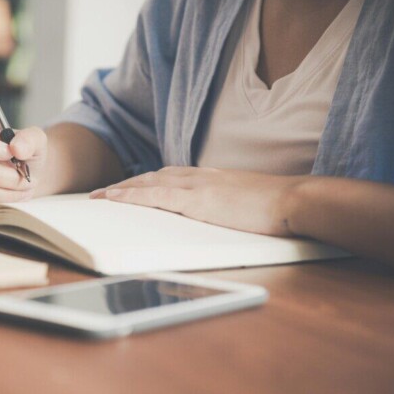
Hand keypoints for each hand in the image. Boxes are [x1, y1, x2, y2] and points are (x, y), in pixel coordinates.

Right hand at [0, 117, 46, 208]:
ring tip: (22, 187)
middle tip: (25, 177)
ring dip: (5, 192)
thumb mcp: (33, 139)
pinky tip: (10, 194)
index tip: (11, 154)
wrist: (22, 172)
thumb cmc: (22, 152)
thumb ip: (29, 139)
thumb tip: (17, 149)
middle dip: (7, 176)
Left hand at [90, 167, 308, 235]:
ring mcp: (197, 185)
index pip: (169, 177)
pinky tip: (113, 197)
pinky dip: (131, 195)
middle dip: (126, 185)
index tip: (127, 189)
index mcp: (210, 178)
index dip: (144, 183)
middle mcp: (199, 176)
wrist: (294, 200)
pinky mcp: (198, 199)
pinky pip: (155, 195)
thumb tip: (216, 217)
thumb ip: (224, 206)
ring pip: (148, 182)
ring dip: (121, 189)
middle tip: (101, 193)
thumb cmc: (275, 207)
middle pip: (152, 177)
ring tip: (98, 197)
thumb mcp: (242, 203)